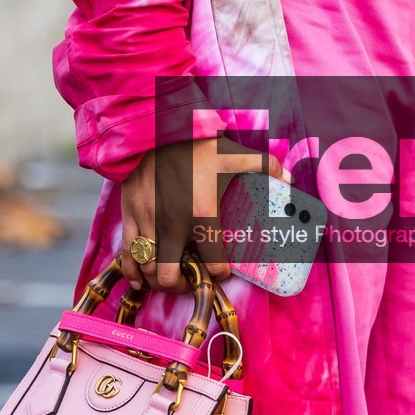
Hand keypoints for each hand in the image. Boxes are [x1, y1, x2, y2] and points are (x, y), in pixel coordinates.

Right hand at [118, 138, 255, 294]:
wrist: (153, 129)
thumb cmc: (195, 145)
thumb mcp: (232, 154)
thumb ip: (263, 165)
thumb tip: (288, 177)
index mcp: (202, 214)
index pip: (213, 263)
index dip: (220, 273)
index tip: (222, 270)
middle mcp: (172, 225)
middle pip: (169, 277)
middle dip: (180, 285)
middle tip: (189, 280)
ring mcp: (147, 222)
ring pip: (147, 269)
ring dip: (158, 280)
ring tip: (169, 277)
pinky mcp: (129, 215)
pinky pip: (126, 254)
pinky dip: (133, 270)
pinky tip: (141, 276)